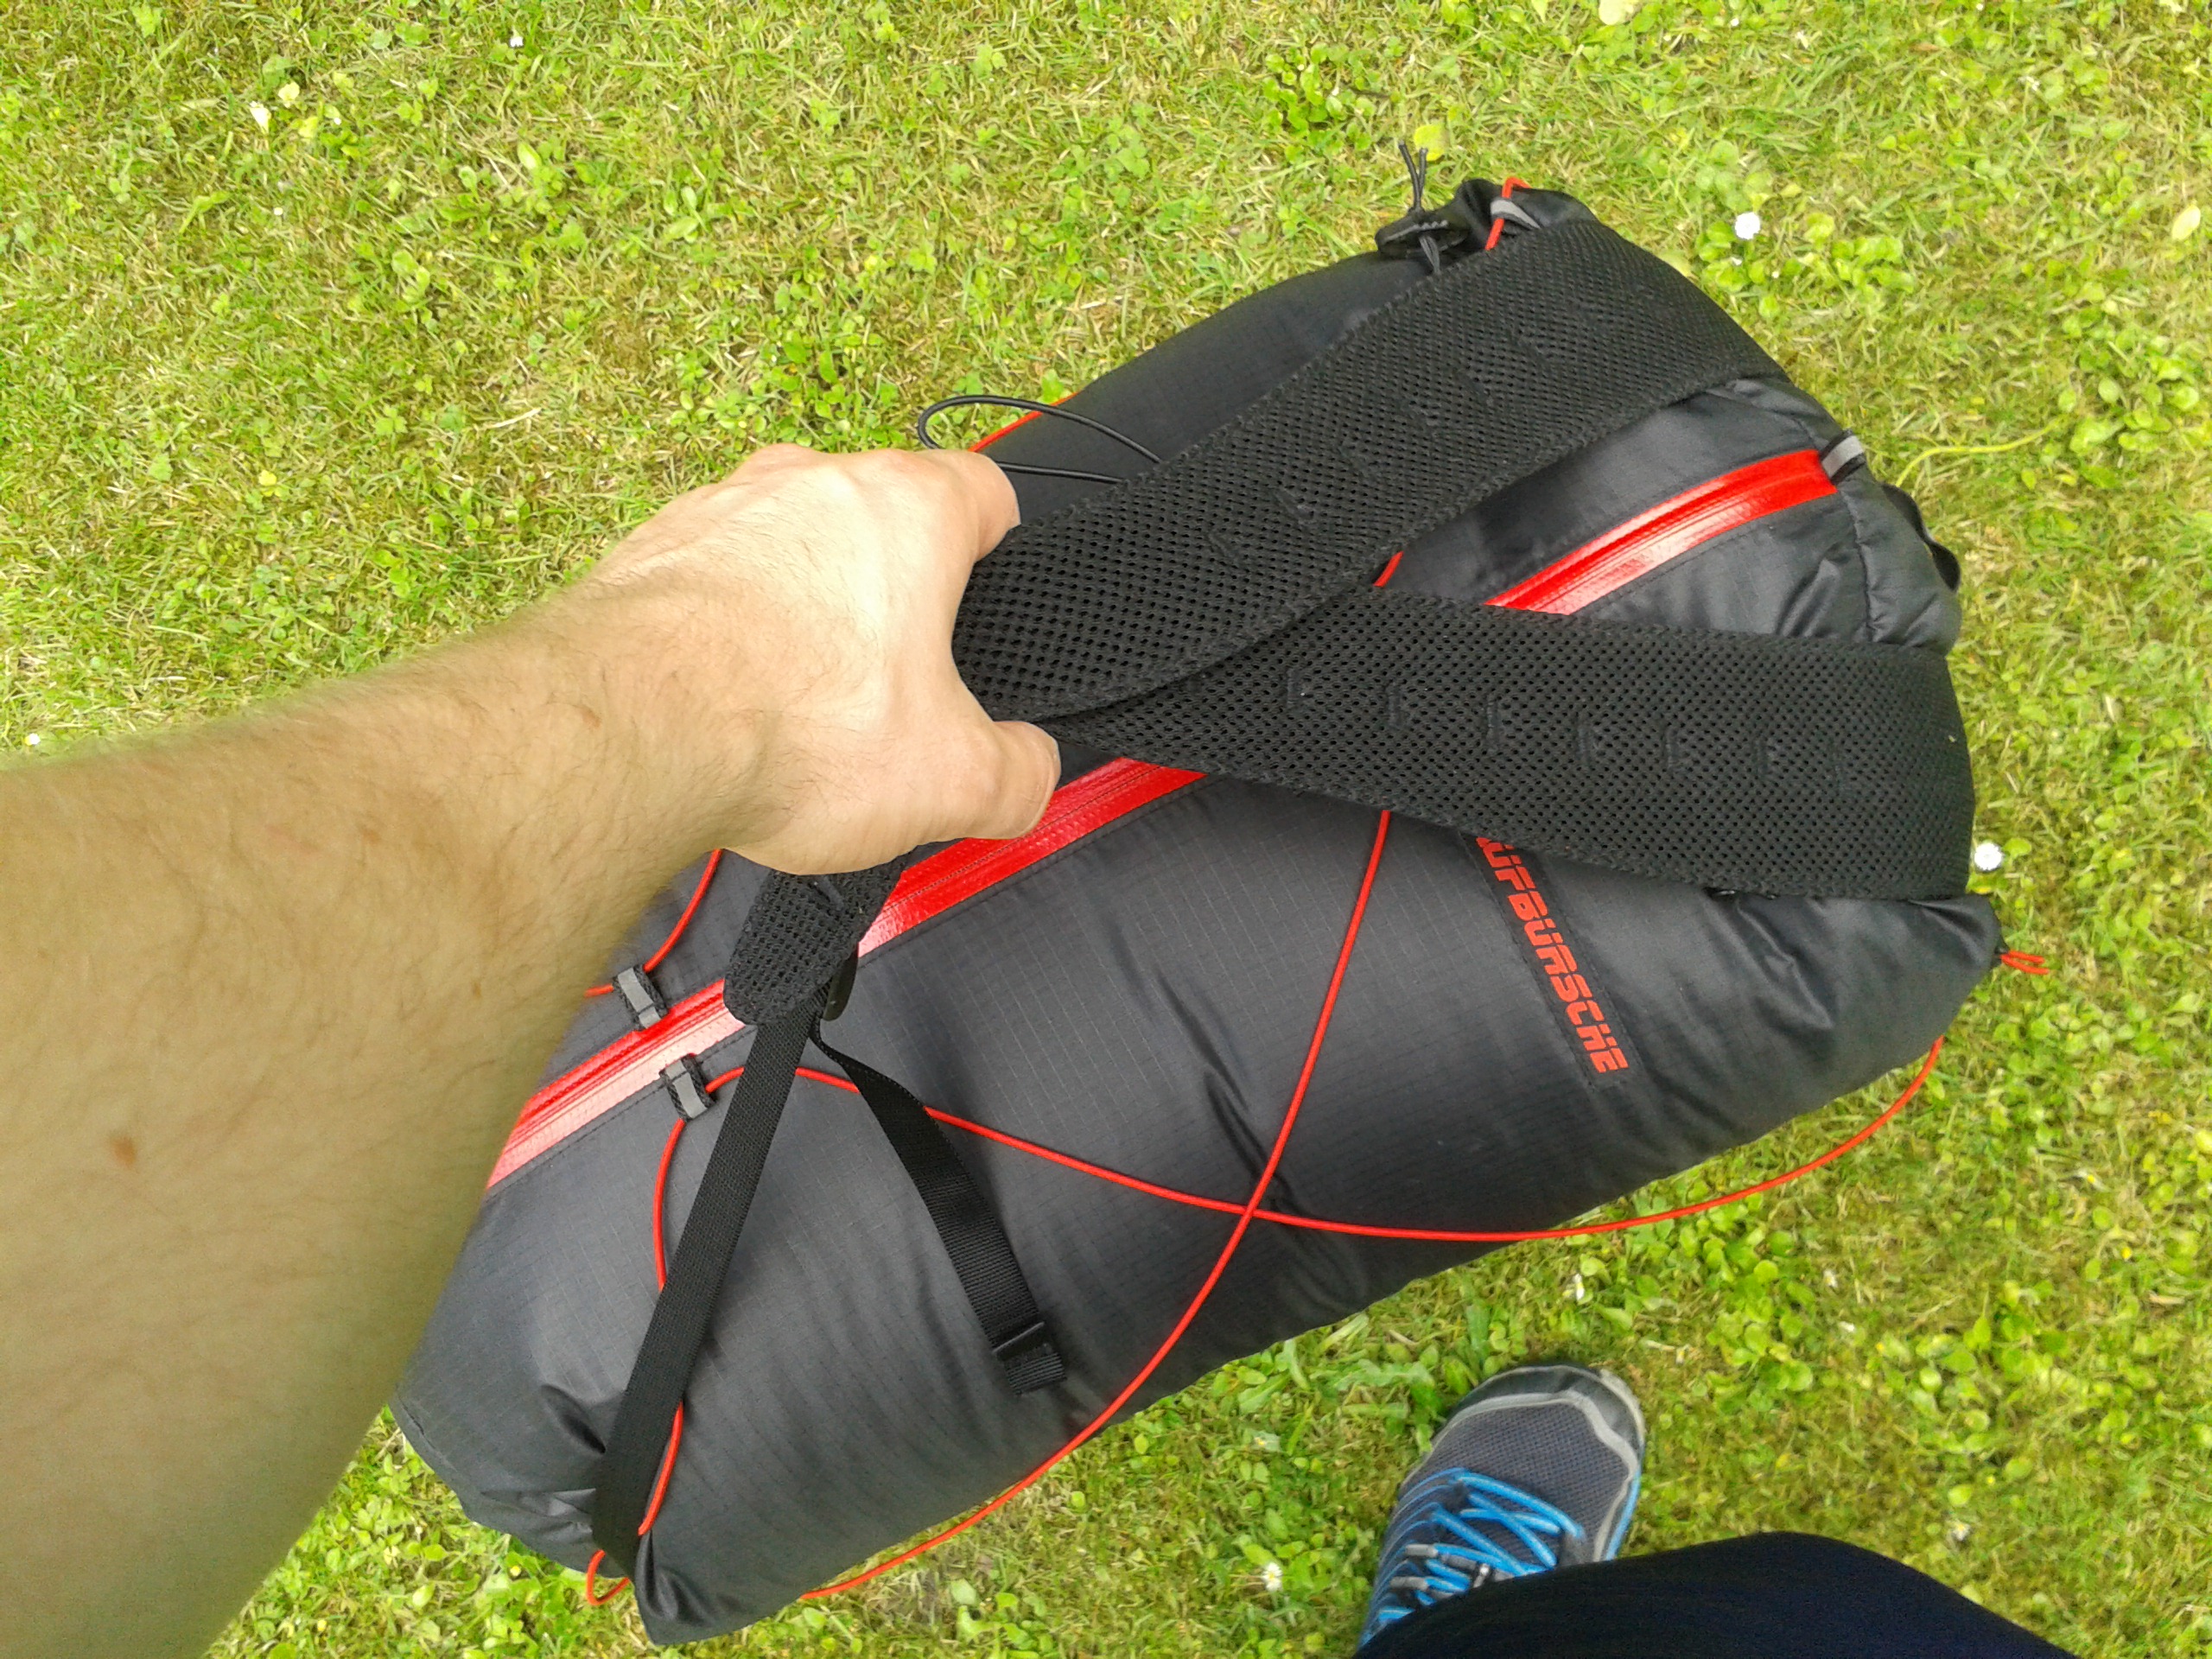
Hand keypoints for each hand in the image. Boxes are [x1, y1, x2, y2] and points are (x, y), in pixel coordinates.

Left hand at [576, 444, 1058, 873]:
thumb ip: (1020, 776)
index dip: (1001, 547)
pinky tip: (726, 703)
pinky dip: (729, 627)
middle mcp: (813, 483)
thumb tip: (1029, 771)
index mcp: (908, 508)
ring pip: (792, 543)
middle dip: (895, 593)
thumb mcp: (954, 782)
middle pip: (882, 518)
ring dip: (806, 606)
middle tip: (897, 681)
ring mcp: (723, 508)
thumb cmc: (793, 729)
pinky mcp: (651, 549)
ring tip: (801, 702)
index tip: (992, 594)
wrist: (629, 731)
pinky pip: (715, 577)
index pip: (985, 489)